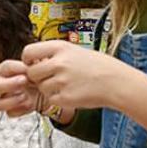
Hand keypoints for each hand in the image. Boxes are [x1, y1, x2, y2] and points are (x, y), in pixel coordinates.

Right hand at [0, 60, 49, 116]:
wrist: (50, 90)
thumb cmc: (41, 76)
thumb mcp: (39, 65)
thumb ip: (33, 61)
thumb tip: (32, 59)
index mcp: (7, 71)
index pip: (4, 67)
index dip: (14, 68)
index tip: (27, 68)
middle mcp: (3, 84)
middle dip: (10, 84)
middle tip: (24, 81)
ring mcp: (6, 98)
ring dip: (12, 100)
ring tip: (26, 96)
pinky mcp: (13, 110)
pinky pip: (10, 113)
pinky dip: (20, 110)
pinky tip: (30, 105)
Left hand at [22, 39, 146, 111]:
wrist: (118, 82)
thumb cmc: (100, 67)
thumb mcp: (75, 51)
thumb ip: (55, 55)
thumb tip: (34, 61)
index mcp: (60, 47)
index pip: (28, 51)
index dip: (28, 60)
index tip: (33, 64)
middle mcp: (59, 63)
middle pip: (31, 73)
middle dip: (38, 78)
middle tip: (51, 78)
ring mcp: (62, 81)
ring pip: (41, 88)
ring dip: (49, 89)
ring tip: (66, 85)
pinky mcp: (66, 98)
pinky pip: (51, 100)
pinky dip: (58, 99)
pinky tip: (71, 94)